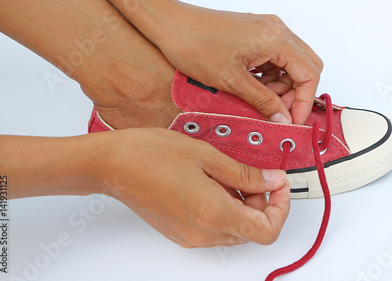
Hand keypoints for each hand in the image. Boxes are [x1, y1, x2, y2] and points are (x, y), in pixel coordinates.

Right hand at [98, 128, 289, 246]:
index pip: (266, 230)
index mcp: (214, 215)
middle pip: (252, 231)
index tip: (279, 183)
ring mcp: (189, 237)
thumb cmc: (152, 154)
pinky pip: (215, 228)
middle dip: (263, 203)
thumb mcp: (206, 155)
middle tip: (256, 173)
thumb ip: (244, 173)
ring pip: (234, 230)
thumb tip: (272, 181)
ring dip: (244, 206)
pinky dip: (225, 209)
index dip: (281, 208)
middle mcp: (203, 234)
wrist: (111, 165)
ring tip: (230, 174)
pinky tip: (213, 182)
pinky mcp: (179, 232)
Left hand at [148, 0, 323, 124]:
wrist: (169, 23)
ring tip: (259, 102)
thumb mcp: (232, 81)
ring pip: (290, 64)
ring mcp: (266, 29)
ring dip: (281, 86)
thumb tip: (283, 120)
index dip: (304, 102)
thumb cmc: (194, 45)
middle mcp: (276, 30)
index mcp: (276, 39)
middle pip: (305, 67)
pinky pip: (274, 58)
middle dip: (295, 94)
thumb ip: (263, 101)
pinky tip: (252, 88)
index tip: (292, 121)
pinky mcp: (254, 33)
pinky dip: (270, 76)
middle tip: (276, 113)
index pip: (310, 74)